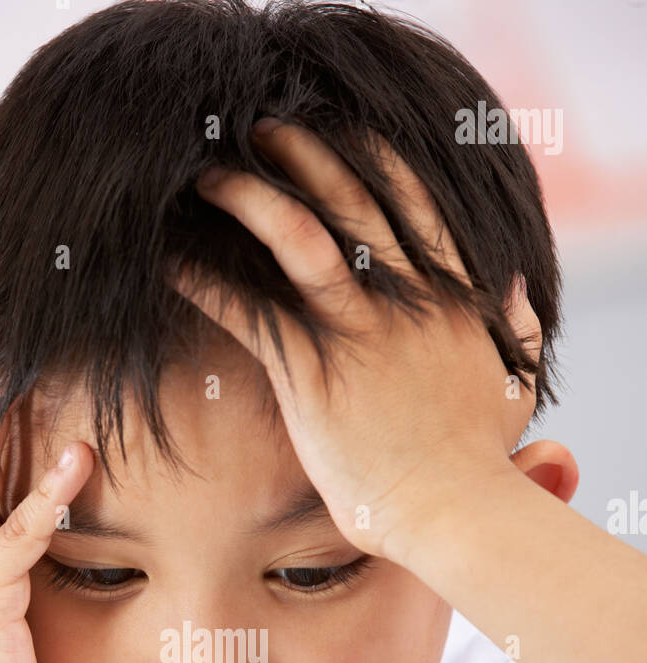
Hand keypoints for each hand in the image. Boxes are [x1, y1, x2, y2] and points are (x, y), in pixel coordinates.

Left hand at [167, 121, 541, 560]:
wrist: (450, 509)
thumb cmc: (478, 458)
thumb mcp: (515, 382)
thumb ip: (515, 327)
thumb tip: (515, 288)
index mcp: (451, 293)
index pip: (413, 201)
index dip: (374, 157)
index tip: (342, 130)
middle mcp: (403, 296)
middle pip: (348, 198)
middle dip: (300, 153)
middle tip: (261, 129)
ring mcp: (356, 330)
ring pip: (295, 237)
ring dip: (247, 198)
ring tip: (208, 177)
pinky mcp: (311, 373)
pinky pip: (248, 311)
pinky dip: (205, 282)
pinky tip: (170, 263)